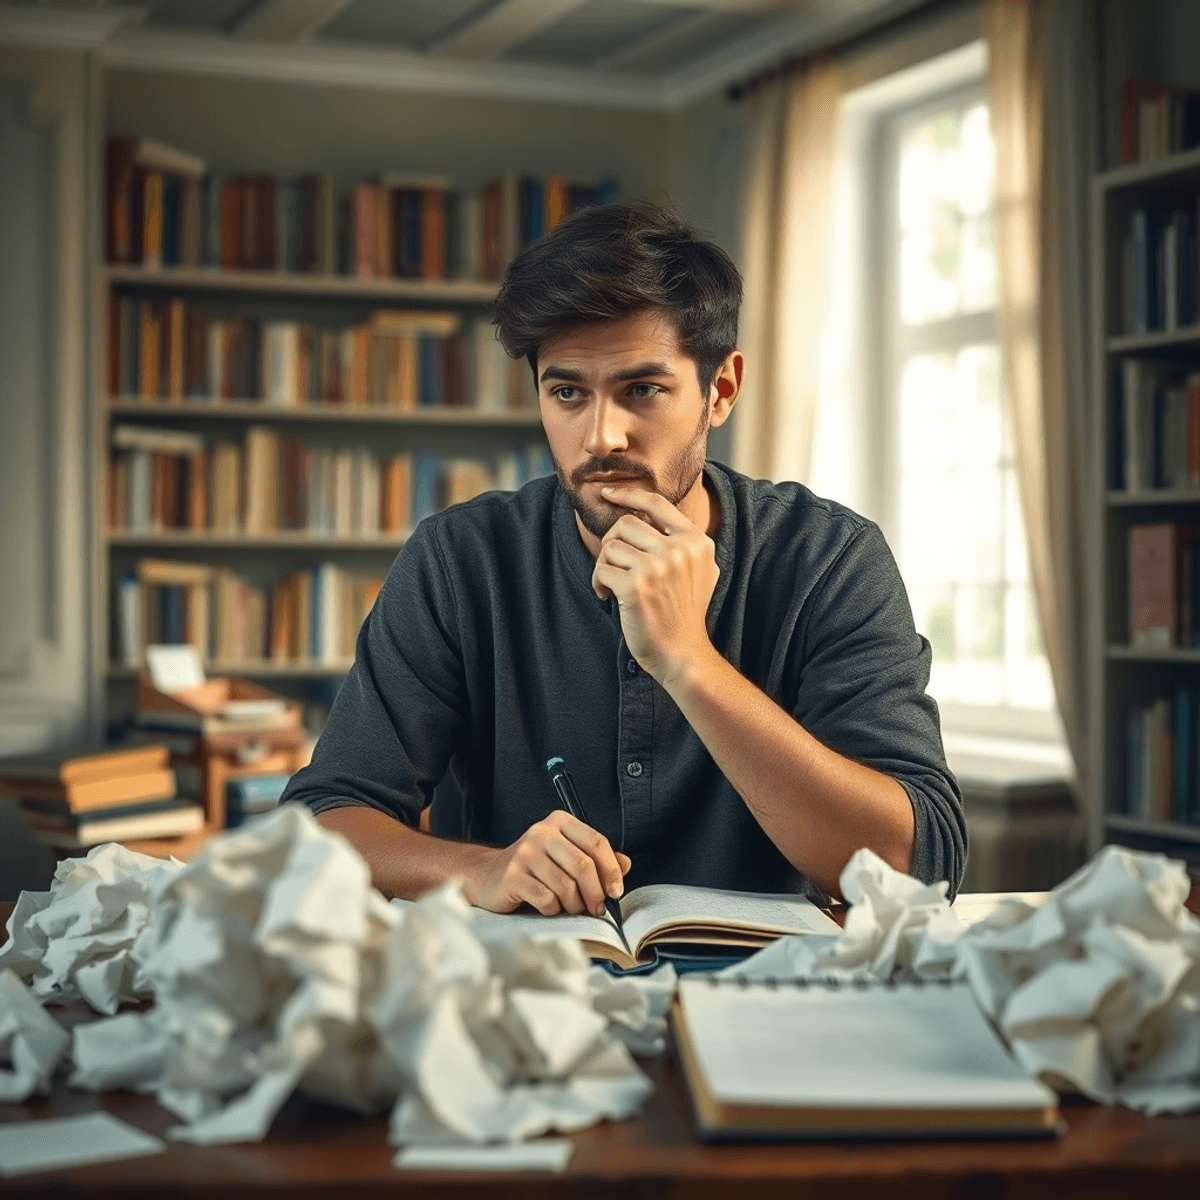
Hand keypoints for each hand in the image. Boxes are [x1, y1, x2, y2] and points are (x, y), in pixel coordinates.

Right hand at [461, 809, 631, 915]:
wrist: (489, 877)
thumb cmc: (536, 869)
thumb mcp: (567, 857)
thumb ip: (596, 859)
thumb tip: (626, 865)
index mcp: (559, 822)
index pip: (597, 842)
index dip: (612, 870)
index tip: (616, 892)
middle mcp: (542, 832)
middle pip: (584, 865)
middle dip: (596, 893)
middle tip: (597, 909)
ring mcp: (525, 853)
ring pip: (566, 886)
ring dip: (574, 905)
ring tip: (571, 908)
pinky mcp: (512, 875)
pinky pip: (546, 899)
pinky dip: (553, 909)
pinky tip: (549, 907)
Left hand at [591, 485, 719, 684]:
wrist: (683, 655)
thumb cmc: (685, 615)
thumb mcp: (701, 571)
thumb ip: (683, 543)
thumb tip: (649, 514)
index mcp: (696, 542)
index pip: (656, 503)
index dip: (628, 494)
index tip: (607, 494)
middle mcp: (680, 549)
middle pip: (625, 524)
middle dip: (612, 545)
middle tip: (613, 568)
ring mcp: (659, 567)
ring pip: (610, 546)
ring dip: (604, 566)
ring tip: (612, 586)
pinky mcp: (637, 586)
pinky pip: (601, 569)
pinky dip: (598, 583)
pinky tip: (608, 597)